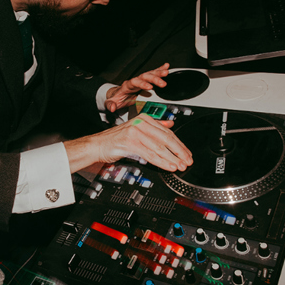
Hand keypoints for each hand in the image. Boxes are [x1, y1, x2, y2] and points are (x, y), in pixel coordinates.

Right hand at [65, 113, 192, 172]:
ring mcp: (135, 132)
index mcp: (145, 119)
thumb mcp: (137, 130)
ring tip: (180, 166)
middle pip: (166, 138)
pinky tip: (168, 166)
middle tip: (187, 161)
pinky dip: (161, 161)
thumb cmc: (116, 139)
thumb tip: (170, 123)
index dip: (179, 144)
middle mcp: (141, 123)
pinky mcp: (130, 142)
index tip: (187, 154)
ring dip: (172, 158)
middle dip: (179, 152)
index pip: (167, 132)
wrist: (97, 144)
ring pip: (159, 147)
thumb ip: (154, 127)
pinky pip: (150, 154)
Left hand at [104, 63, 169, 112]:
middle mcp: (135, 81)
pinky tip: (166, 66)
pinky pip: (153, 73)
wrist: (118, 94)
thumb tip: (111, 108)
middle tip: (163, 83)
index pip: (135, 82)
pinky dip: (160, 69)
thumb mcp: (112, 102)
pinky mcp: (146, 81)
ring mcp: (141, 80)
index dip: (142, 84)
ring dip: (158, 72)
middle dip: (154, 78)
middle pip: (145, 77)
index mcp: (128, 85)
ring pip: (150, 74)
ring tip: (166, 72)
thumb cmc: (117, 98)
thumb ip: (110, 104)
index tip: (149, 87)